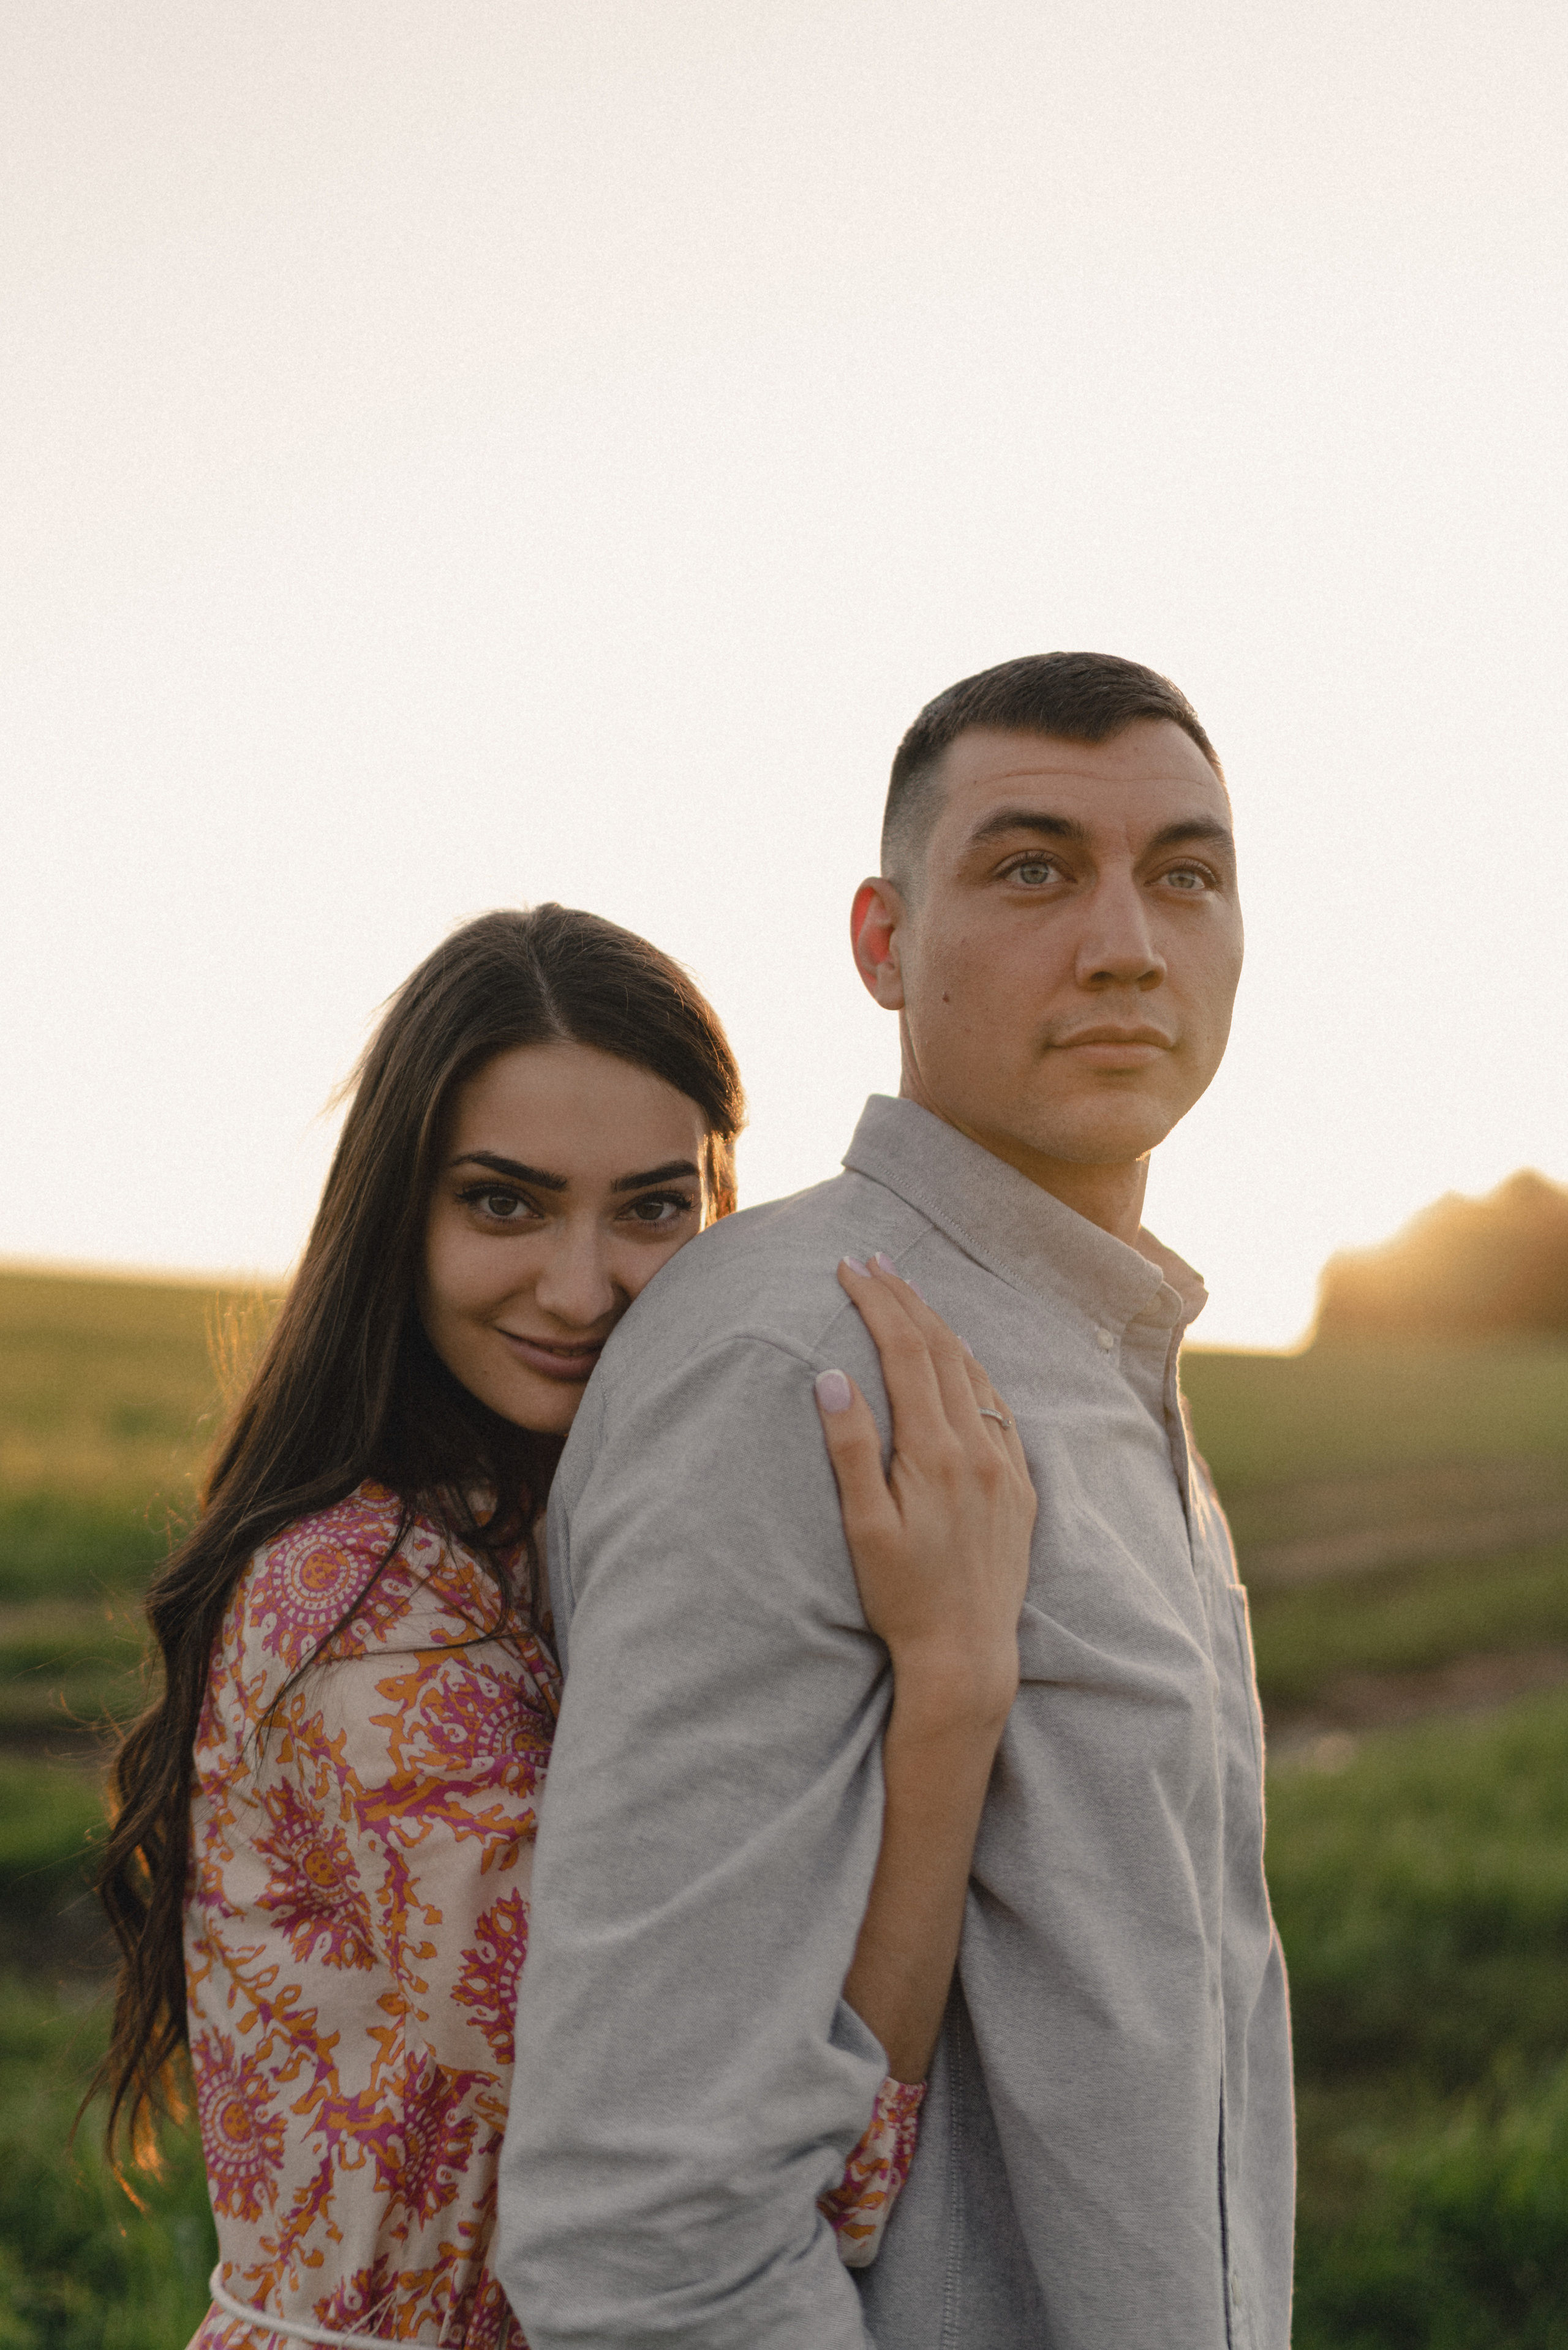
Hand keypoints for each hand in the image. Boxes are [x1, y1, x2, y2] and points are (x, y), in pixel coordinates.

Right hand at [814, 1254, 1035, 1729]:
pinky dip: (972, 1370)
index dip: (878, 1303)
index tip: (849, 1268)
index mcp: (937, 1452)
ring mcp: (1007, 1465)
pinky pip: (999, 1408)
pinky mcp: (1021, 1486)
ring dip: (940, 1327)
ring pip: (974, 1373)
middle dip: (906, 1299)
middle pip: (941, 1350)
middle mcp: (980, 1448)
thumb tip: (831, 1376)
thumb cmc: (904, 1597)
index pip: (906, 1353)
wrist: (969, 1655)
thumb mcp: (864, 1528)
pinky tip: (959, 1360)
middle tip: (874, 1259)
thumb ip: (851, 1449)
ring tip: (909, 1295)